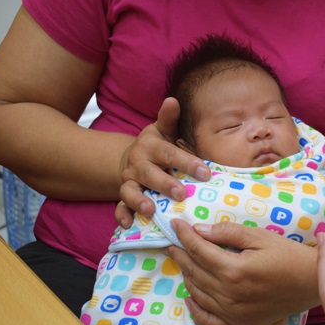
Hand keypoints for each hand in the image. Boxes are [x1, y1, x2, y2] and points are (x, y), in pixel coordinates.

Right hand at [115, 98, 210, 226]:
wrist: (133, 157)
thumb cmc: (158, 146)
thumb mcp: (163, 131)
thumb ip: (169, 119)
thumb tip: (173, 100)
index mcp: (150, 146)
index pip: (170, 154)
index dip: (187, 163)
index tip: (205, 172)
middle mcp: (138, 163)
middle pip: (150, 174)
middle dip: (164, 184)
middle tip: (181, 193)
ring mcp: (129, 181)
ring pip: (130, 191)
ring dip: (139, 200)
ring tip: (150, 210)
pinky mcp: (123, 196)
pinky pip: (120, 207)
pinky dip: (122, 215)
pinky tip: (128, 224)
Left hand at [164, 219, 319, 324]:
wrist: (311, 282)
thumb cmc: (287, 255)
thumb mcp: (259, 236)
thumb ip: (227, 232)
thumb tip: (199, 229)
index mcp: (234, 270)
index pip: (198, 249)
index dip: (184, 235)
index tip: (175, 224)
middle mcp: (229, 294)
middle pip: (193, 270)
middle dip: (180, 253)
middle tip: (172, 241)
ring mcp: (232, 312)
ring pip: (196, 292)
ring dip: (186, 274)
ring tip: (182, 260)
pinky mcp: (238, 324)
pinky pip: (206, 319)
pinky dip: (194, 307)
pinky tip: (190, 295)